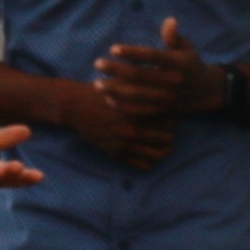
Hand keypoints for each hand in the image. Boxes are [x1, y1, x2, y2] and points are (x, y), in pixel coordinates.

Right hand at [62, 75, 178, 171]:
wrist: (76, 105)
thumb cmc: (104, 91)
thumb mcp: (126, 83)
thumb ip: (148, 86)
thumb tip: (170, 89)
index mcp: (139, 110)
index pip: (171, 120)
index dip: (173, 117)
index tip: (169, 115)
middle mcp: (134, 128)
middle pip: (169, 138)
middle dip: (170, 133)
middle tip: (165, 128)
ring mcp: (126, 143)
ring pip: (160, 154)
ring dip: (163, 148)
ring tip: (160, 141)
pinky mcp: (118, 154)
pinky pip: (145, 165)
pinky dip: (151, 160)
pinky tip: (149, 150)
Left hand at [99, 18, 221, 120]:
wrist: (207, 93)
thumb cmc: (191, 64)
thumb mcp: (187, 48)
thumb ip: (174, 37)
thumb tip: (169, 20)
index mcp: (178, 63)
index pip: (151, 56)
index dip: (131, 53)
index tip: (112, 49)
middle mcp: (172, 82)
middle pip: (139, 76)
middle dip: (115, 70)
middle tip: (97, 64)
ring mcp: (167, 99)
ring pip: (136, 96)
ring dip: (114, 90)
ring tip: (97, 84)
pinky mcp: (163, 112)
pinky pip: (140, 111)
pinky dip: (123, 106)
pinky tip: (109, 99)